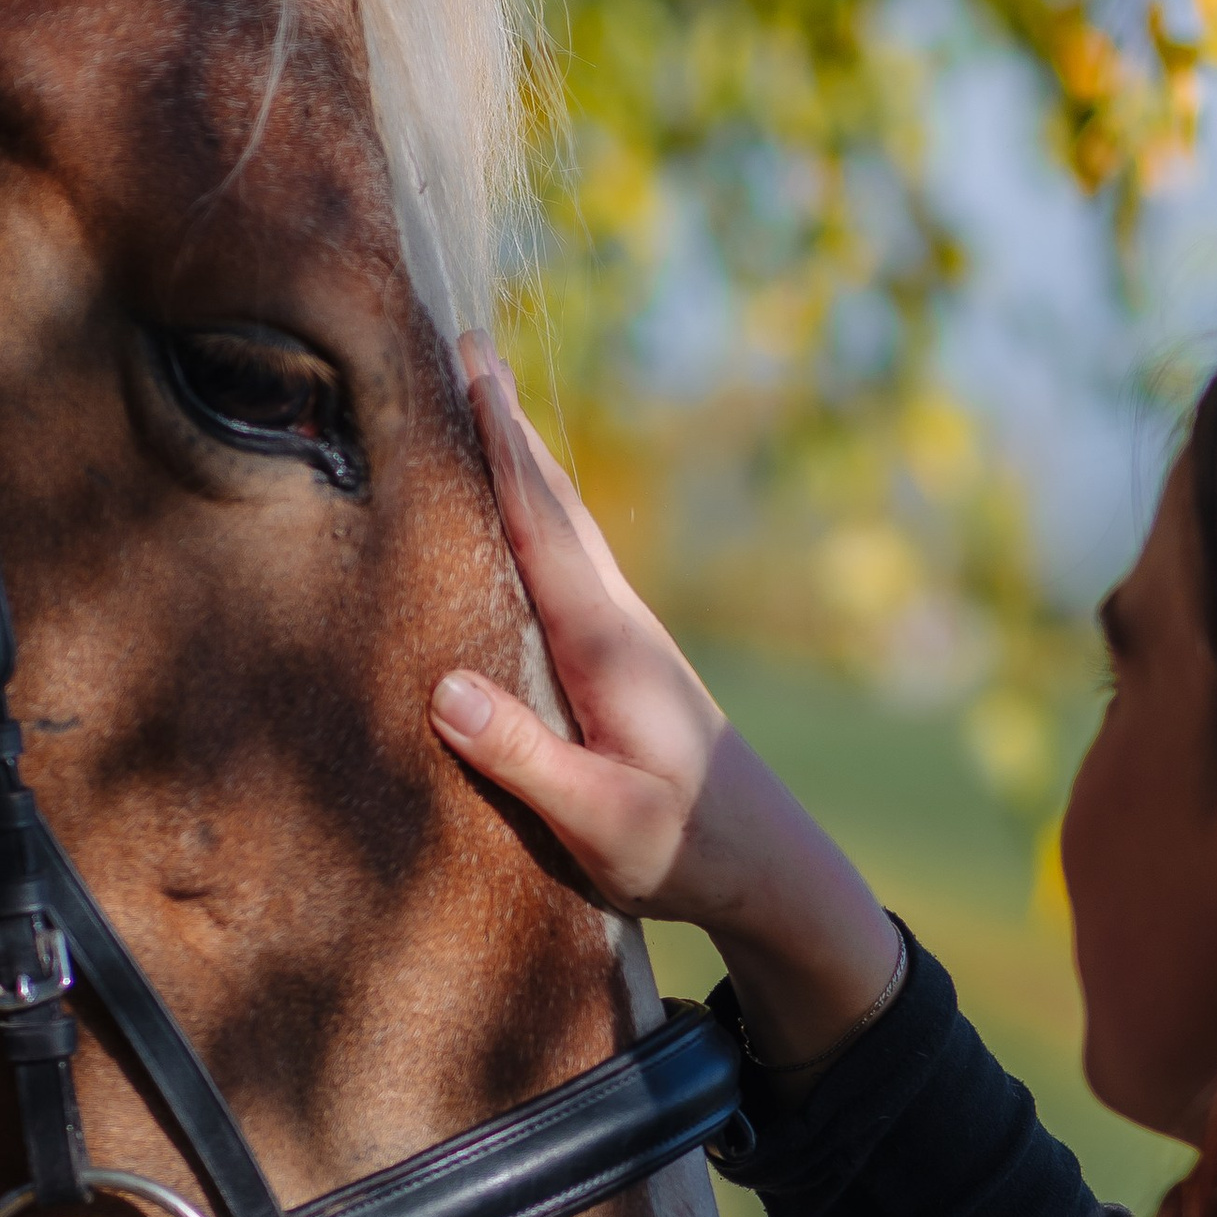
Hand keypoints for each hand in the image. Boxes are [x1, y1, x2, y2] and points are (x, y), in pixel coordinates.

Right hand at [432, 345, 901, 1073]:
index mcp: (607, 645)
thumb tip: (444, 689)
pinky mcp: (622, 668)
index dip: (501, 446)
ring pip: (564, 530)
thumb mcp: (602, 823)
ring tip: (483, 410)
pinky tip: (518, 525)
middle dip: (508, 427)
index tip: (471, 366)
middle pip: (554, 504)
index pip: (543, 525)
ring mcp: (625, 641)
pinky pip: (565, 568)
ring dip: (522, 467)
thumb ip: (527, 761)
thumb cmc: (686, 853)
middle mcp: (619, 624)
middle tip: (468, 346)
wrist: (772, 871)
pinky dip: (534, 522)